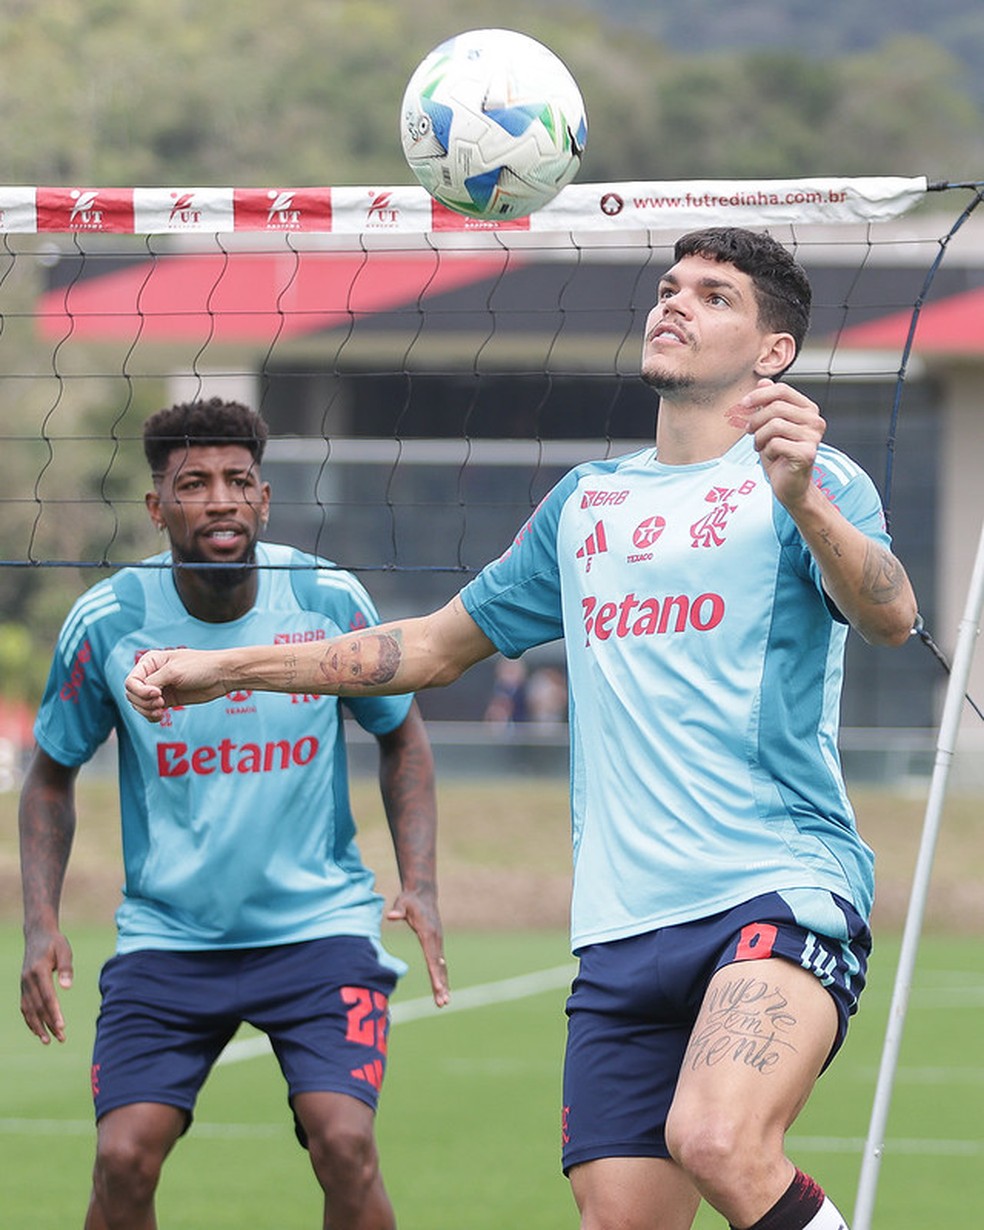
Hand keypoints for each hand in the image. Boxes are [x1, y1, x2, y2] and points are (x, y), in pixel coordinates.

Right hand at [21, 927, 73, 1043]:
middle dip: (49, 1024)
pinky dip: (30, 1020)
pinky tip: (38, 1030)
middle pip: (38, 1007)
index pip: (47, 996)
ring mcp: (23, 984)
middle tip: (61, 1038)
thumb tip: (67, 987)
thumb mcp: (64, 950)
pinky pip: (25, 1007)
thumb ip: (66, 968)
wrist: (38, 935)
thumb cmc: (55, 942)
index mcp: (38, 971)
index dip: (54, 1013)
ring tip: (48, 1041)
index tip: (62, 1026)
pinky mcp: (23, 987)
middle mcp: (28, 980)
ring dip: (37, 1026)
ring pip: (29, 1010)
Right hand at [125, 648, 228, 720]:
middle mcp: (152, 674)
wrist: (222, 676)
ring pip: (139, 704)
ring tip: (160, 711)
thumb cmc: (201, 667)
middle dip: (143, 702)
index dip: (139, 691)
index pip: (131, 681)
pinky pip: (151, 711)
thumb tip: (139, 693)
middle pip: (132, 695)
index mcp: (150, 662)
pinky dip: (152, 716)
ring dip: (146, 710)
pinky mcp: (168, 700)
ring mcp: (159, 688)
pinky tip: (160, 716)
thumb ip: (153, 681)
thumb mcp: (174, 671)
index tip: (157, 694)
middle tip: (161, 703)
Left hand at [387, 889, 448, 1007]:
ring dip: (443, 985)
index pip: (432, 957)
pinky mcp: (436, 943)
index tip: (438, 987)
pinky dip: (441, 977)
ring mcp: (438, 942)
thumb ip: (398, 910)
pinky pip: (439, 963)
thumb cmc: (410, 900)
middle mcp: (436, 939)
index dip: (435, 973)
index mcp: (428, 932)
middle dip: (441, 985)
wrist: (423, 893)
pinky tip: (442, 990)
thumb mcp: (403, 902)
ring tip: (444, 1002)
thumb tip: (391, 915)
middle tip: (443, 1002)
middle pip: (439, 966)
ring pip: (441, 967)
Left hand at [728, 379, 824, 507]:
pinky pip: (776, 444)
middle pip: (776, 407)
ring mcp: (814, 437)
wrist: (790, 485)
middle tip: (750, 432)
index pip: (782, 390)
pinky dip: (767, 451)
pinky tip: (773, 457)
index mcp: (808, 409)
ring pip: (774, 425)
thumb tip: (763, 380)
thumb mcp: (770, 426)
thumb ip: (768, 404)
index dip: (759, 394)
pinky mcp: (807, 454)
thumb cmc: (780, 455)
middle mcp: (815, 420)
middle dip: (756, 420)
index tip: (744, 404)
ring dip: (760, 437)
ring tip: (760, 446)